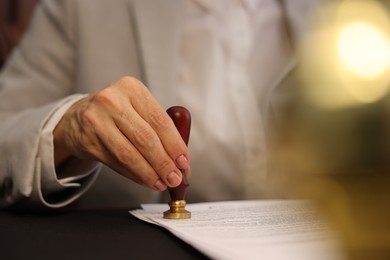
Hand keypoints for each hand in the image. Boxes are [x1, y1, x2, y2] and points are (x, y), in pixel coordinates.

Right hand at [53, 77, 190, 190]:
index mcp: (132, 88)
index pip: (159, 121)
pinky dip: (134, 175)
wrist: (79, 117)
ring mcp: (96, 120)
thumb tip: (182, 163)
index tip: (184, 162)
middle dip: (164, 163)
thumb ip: (160, 131)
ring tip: (162, 183)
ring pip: (129, 154)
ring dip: (149, 173)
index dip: (175, 145)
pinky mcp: (87, 141)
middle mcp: (112, 101)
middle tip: (175, 178)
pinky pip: (116, 163)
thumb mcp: (138, 109)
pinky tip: (145, 180)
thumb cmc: (118, 113)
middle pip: (145, 139)